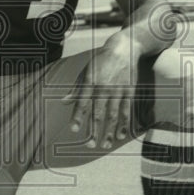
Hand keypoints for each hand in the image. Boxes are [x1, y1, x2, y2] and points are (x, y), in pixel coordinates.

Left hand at [62, 35, 138, 149]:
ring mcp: (118, 90)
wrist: (123, 49)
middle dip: (93, 130)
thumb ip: (76, 88)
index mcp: (90, 82)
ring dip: (109, 132)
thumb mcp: (86, 71)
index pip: (82, 102)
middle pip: (98, 113)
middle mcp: (103, 87)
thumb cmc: (101, 61)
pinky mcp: (129, 92)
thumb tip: (64, 101)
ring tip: (105, 145)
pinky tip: (120, 135)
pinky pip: (127, 110)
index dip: (78, 116)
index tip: (73, 130)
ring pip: (113, 115)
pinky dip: (124, 123)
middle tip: (89, 146)